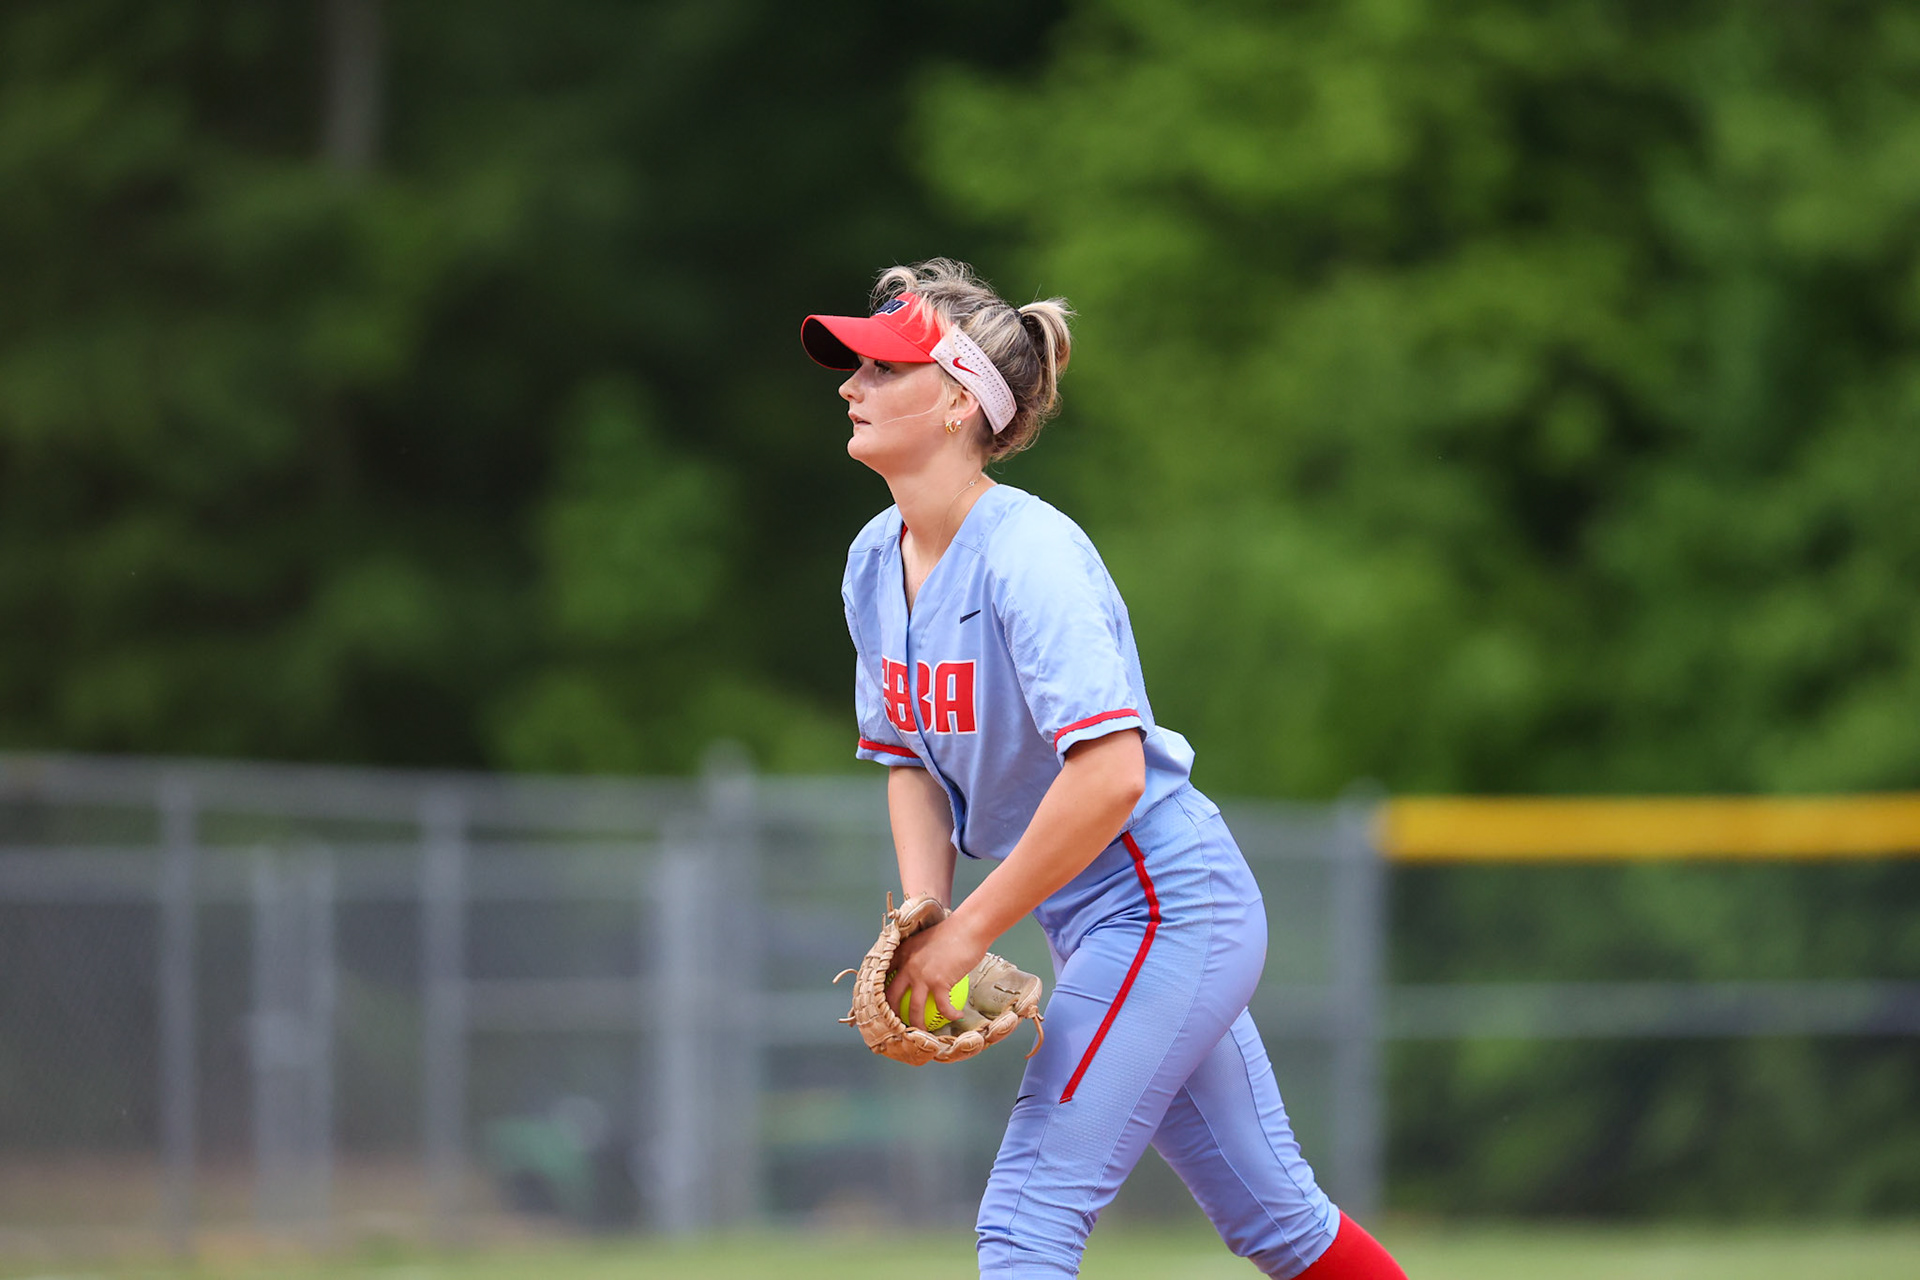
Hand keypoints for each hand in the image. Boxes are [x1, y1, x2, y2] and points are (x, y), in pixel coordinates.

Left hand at [885, 912, 988, 1029]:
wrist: (969, 927)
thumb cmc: (954, 931)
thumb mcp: (927, 939)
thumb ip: (919, 955)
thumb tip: (923, 970)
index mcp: (903, 953)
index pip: (884, 975)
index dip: (879, 991)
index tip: (882, 1003)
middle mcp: (907, 965)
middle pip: (891, 996)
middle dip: (890, 1014)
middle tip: (898, 1024)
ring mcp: (922, 975)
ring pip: (914, 1009)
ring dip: (918, 1024)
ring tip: (923, 1032)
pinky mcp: (939, 982)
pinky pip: (943, 1007)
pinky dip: (951, 1014)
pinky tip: (957, 1016)